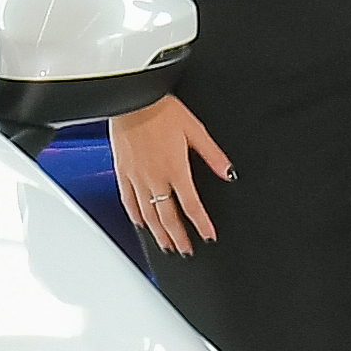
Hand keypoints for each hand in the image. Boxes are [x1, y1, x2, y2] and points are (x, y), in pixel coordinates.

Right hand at [108, 94, 232, 254]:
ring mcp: (136, 177)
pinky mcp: (122, 172)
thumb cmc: (161, 109)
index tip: (208, 236)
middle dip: (179, 238)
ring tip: (166, 246)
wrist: (132, 98)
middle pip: (168, 217)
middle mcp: (155, 178)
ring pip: (148, 215)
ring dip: (158, 234)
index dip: (201, 225)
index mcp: (176, 169)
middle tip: (185, 251)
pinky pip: (128, 201)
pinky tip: (141, 223)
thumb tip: (228, 172)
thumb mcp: (195, 130)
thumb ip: (213, 155)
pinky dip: (135, 216)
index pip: (192, 206)